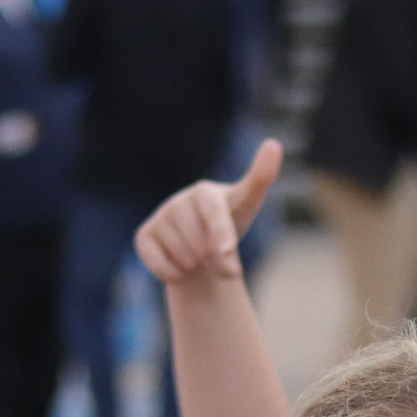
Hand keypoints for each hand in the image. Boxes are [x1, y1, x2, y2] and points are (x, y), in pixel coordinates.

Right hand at [135, 139, 280, 285]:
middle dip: (214, 259)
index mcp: (204, 191)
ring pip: (182, 256)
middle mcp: (178, 201)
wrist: (202, 246)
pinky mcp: (144, 236)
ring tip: (200, 255)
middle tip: (216, 252)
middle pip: (200, 244)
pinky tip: (181, 265)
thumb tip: (273, 143)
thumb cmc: (229, 220)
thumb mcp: (248, 203)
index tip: (229, 252)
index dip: (221, 235)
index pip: (213, 215)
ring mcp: (159, 217)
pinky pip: (159, 265)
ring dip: (196, 266)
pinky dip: (174, 273)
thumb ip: (261, 178)